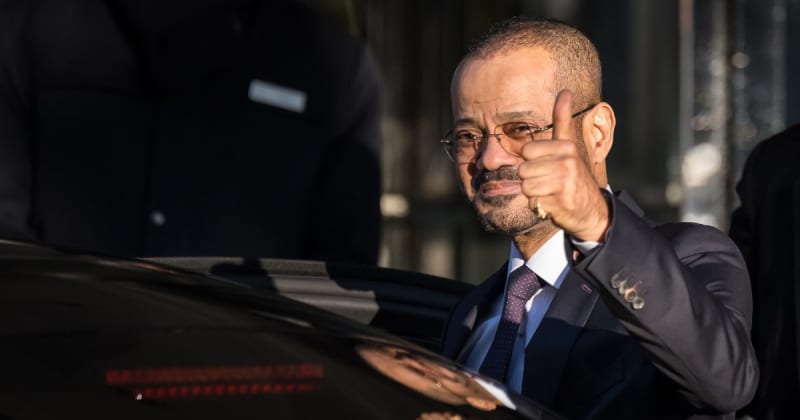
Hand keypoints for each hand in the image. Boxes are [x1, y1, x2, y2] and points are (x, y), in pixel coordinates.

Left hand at [518, 89, 609, 241]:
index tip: (547, 166)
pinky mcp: (563, 200)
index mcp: (566, 147)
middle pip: (523, 169)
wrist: (591, 210)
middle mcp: (568, 161)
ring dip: (534, 193)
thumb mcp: (568, 147)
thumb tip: (566, 91)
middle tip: (549, 182)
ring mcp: (567, 181)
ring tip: (551, 192)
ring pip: (526, 186)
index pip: (527, 150)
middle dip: (531, 179)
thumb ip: (563, 120)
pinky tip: (553, 203)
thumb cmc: (572, 176)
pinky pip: (534, 202)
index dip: (532, 161)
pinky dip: (539, 206)